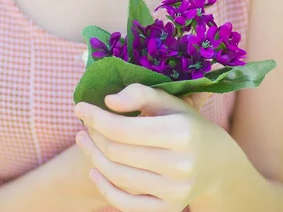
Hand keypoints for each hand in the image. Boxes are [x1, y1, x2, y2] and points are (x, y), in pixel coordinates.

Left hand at [74, 84, 232, 211]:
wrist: (215, 160)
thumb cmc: (184, 122)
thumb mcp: (166, 100)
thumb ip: (138, 94)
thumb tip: (107, 101)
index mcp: (180, 133)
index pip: (123, 129)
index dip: (95, 118)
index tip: (79, 107)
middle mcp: (180, 165)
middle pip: (117, 152)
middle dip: (93, 135)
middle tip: (84, 123)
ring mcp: (175, 192)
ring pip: (118, 177)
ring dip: (93, 157)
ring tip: (84, 140)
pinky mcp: (169, 209)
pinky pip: (126, 205)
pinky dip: (104, 188)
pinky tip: (94, 170)